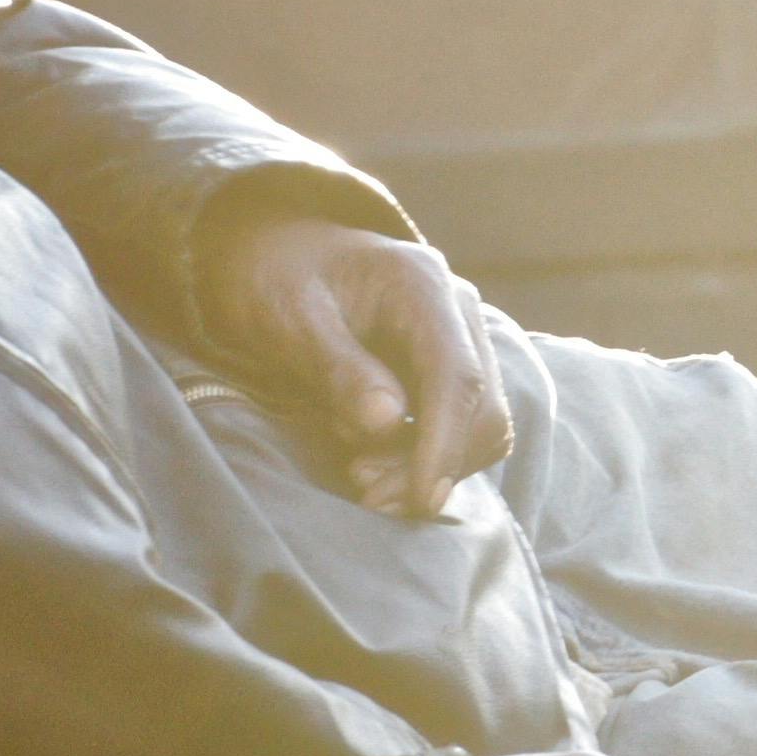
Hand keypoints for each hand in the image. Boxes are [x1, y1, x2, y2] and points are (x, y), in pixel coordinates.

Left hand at [196, 195, 516, 519]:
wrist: (273, 258)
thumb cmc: (273, 280)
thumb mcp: (288, 319)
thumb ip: (337, 367)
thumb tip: (387, 421)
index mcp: (421, 284)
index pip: (458, 375)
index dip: (446, 442)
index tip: (420, 497)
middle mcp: (456, 311)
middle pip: (483, 409)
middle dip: (432, 464)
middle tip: (366, 494)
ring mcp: (459, 341)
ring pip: (479, 427)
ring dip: (427, 467)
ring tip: (361, 477)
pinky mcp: (447, 370)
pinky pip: (459, 429)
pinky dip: (423, 459)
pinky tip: (373, 463)